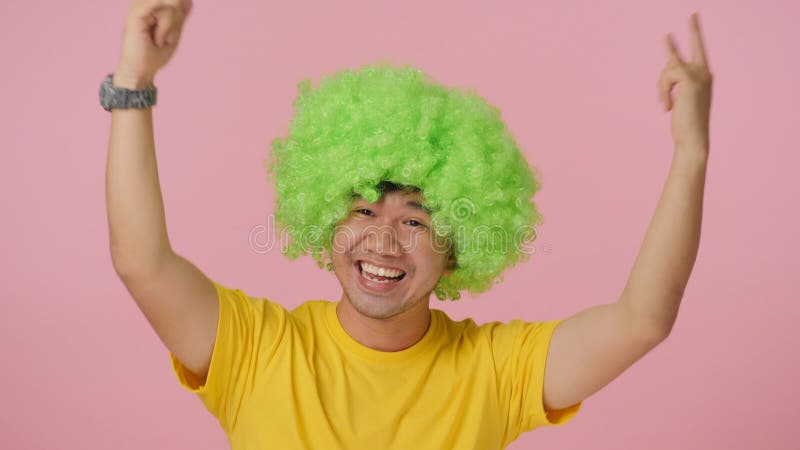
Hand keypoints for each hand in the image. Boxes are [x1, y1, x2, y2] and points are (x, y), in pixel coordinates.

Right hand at [114, 0, 192, 88]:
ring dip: (170, 26)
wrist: (141, 71)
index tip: (169, 34)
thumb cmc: (155, 54)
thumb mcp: (174, 32)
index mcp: (150, 7)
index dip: (180, 13)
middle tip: (163, 38)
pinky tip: (156, 39)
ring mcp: (139, 6)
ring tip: (158, 39)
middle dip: (176, 21)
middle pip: (175, 2)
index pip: (177, 1)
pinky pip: (161, 7)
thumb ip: (180, 15)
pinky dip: (165, 27)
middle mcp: (143, 3)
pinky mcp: (136, 13)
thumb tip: (189, 0)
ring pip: (170, 4)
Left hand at [658, 12, 712, 149]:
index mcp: (704, 76)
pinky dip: (662, 92)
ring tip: (666, 105)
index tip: (693, 17)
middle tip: (694, 13)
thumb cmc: (685, 123)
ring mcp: (699, 74)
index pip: (699, 50)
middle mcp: (705, 72)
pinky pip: (666, 76)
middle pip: (684, 51)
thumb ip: (675, 79)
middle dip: (693, 29)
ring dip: (662, 87)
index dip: (695, 33)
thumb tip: (668, 66)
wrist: (693, 137)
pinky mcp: (690, 79)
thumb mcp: (679, 98)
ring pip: (669, 67)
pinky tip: (667, 106)